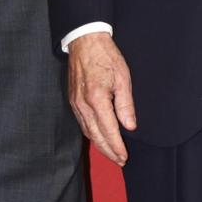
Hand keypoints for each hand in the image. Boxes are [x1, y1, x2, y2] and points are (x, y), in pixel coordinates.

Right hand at [66, 31, 136, 165]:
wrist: (84, 41)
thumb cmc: (105, 56)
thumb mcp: (123, 78)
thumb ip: (125, 105)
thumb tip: (129, 126)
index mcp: (97, 99)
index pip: (108, 130)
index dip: (117, 146)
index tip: (124, 157)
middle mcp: (83, 104)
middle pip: (95, 135)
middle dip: (108, 150)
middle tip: (120, 160)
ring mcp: (75, 102)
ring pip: (87, 131)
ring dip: (99, 144)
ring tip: (111, 153)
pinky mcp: (72, 99)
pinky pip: (81, 122)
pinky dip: (91, 133)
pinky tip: (98, 136)